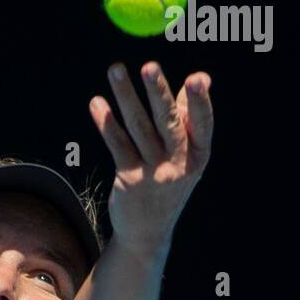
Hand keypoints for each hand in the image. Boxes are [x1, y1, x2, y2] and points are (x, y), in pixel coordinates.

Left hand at [89, 61, 213, 260]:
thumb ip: (189, 118)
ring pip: (138, 128)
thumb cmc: (168, 184)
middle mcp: (178, 165)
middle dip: (158, 93)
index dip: (200, 103)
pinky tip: (97, 103)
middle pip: (167, 123)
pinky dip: (106, 122)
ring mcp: (153, 173)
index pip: (202, 124)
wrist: (147, 233)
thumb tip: (200, 77)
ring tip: (115, 70)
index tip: (196, 79)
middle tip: (150, 66)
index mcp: (198, 156)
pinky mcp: (129, 179)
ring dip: (126, 96)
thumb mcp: (185, 157)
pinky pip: (117, 145)